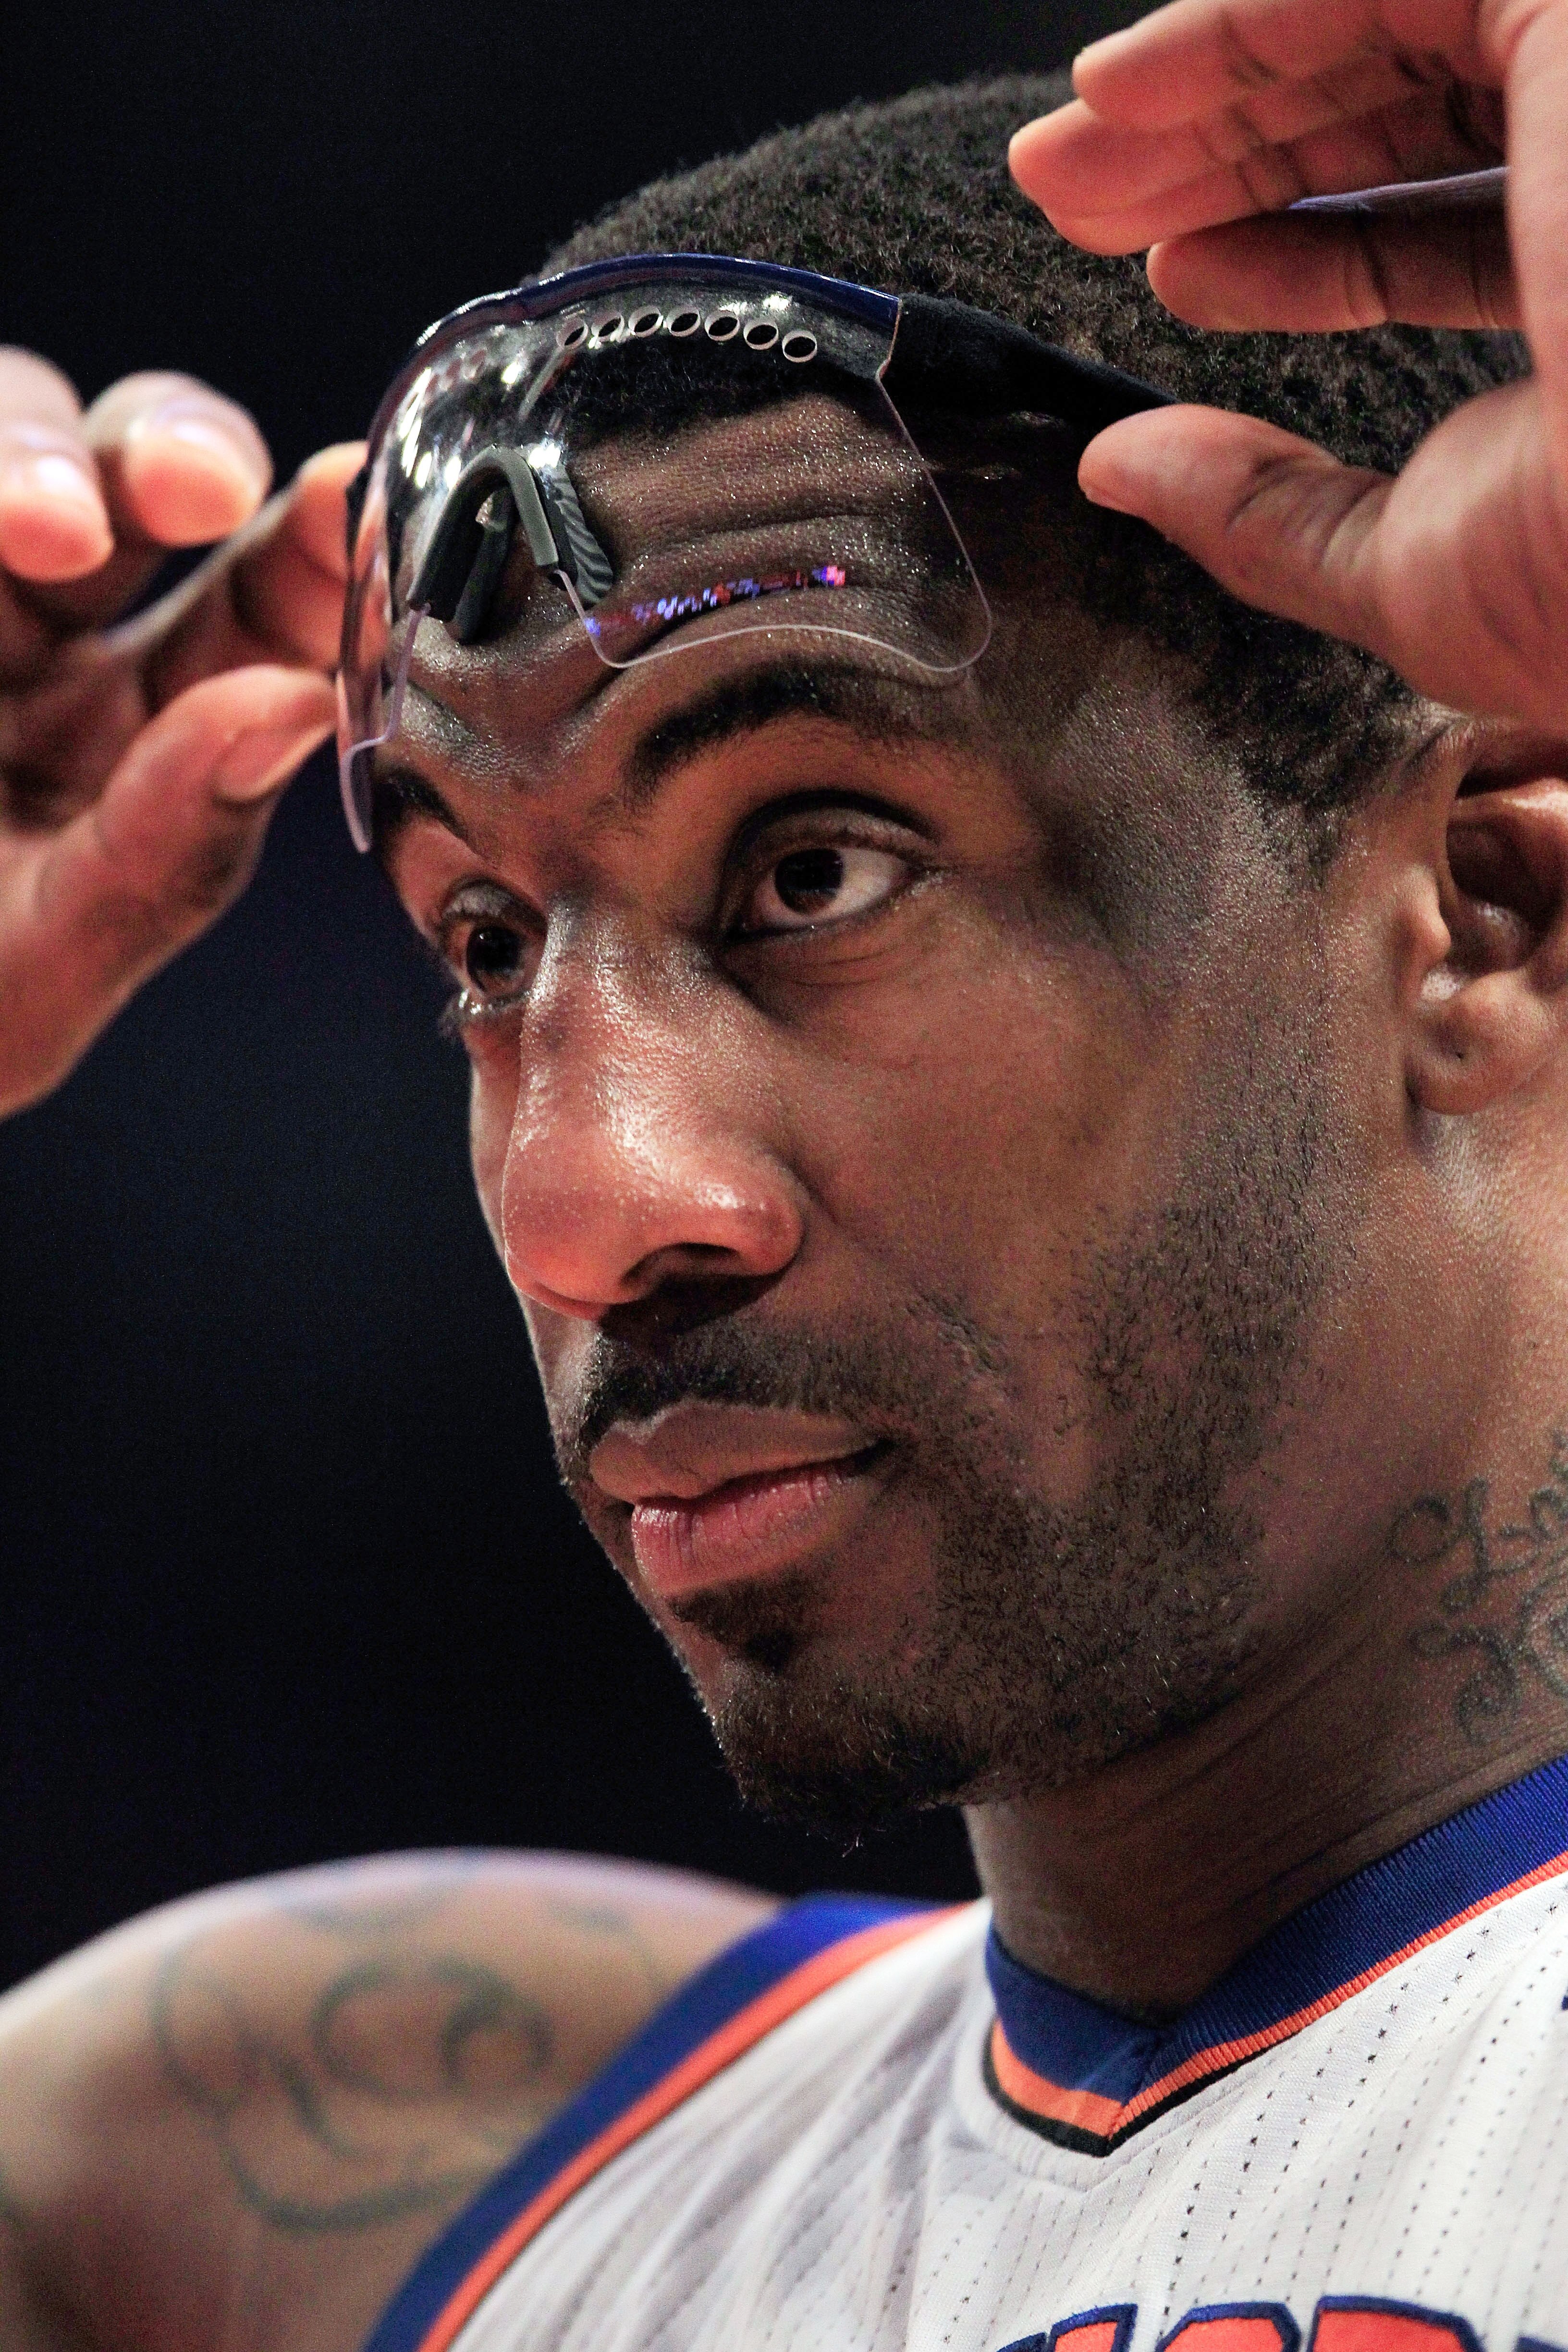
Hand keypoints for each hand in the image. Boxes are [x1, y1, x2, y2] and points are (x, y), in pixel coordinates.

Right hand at [0, 347, 360, 1116]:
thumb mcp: (32, 975)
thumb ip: (159, 858)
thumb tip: (290, 715)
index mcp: (143, 726)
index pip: (264, 603)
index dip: (323, 542)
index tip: (360, 497)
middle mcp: (48, 631)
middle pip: (141, 470)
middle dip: (178, 448)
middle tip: (198, 488)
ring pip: (13, 423)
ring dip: (34, 451)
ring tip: (45, 526)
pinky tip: (6, 529)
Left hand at [1009, 0, 1567, 726]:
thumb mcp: (1409, 575)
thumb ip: (1265, 516)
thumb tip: (1120, 474)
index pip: (1437, 231)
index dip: (1292, 248)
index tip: (1170, 274)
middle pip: (1401, 115)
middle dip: (1222, 152)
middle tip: (1075, 196)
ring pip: (1385, 30)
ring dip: (1210, 87)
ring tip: (1067, 158)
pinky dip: (1241, 25)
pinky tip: (1119, 91)